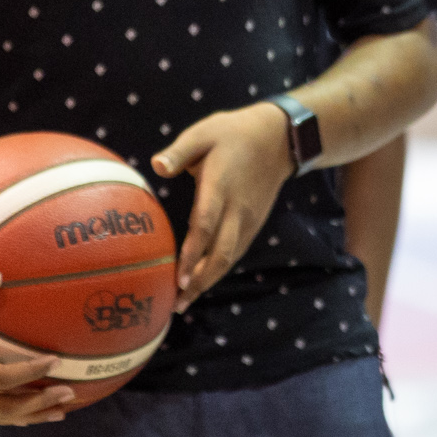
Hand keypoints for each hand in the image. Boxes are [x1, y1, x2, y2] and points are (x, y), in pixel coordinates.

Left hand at [153, 103, 293, 312]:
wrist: (280, 138)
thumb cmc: (234, 133)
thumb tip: (156, 166)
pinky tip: (205, 280)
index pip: (205, 224)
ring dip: (210, 280)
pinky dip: (220, 269)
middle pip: (222, 252)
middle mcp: (237, 209)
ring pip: (231, 257)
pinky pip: (237, 251)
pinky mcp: (254, 222)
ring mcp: (249, 218)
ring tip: (186, 300)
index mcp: (221, 186)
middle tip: (179, 303)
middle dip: (201, 280)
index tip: (179, 277)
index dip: (193, 252)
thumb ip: (180, 152)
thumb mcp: (204, 133)